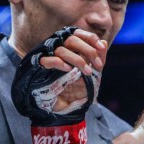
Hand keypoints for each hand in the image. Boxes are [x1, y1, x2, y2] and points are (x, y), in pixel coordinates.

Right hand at [12, 27, 108, 143]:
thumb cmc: (77, 90)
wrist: (64, 108)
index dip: (90, 38)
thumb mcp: (92, 75)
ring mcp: (49, 58)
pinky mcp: (39, 68)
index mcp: (70, 49)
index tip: (101, 47)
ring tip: (88, 73)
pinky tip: (69, 70)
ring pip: (61, 49)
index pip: (78, 34)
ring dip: (78, 60)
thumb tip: (103, 42)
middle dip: (88, 50)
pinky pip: (47, 60)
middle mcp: (59, 50)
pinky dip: (59, 63)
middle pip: (71, 39)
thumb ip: (98, 60)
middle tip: (99, 66)